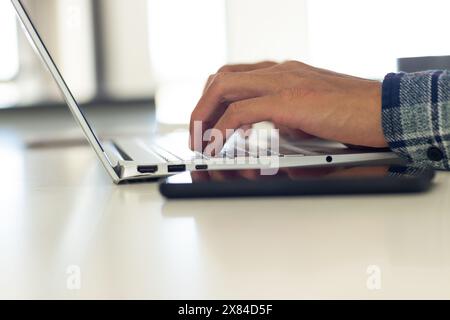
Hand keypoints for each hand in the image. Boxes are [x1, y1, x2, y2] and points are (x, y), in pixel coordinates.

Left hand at [189, 60, 387, 150]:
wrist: (389, 112)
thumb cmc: (356, 117)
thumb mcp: (311, 120)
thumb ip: (286, 128)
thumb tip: (268, 150)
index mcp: (283, 74)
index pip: (234, 77)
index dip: (212, 100)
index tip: (204, 124)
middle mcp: (279, 72)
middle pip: (221, 78)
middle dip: (201, 108)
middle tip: (196, 136)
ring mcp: (284, 82)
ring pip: (224, 87)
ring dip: (204, 116)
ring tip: (200, 143)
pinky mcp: (291, 100)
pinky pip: (242, 111)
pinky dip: (224, 129)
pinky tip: (220, 146)